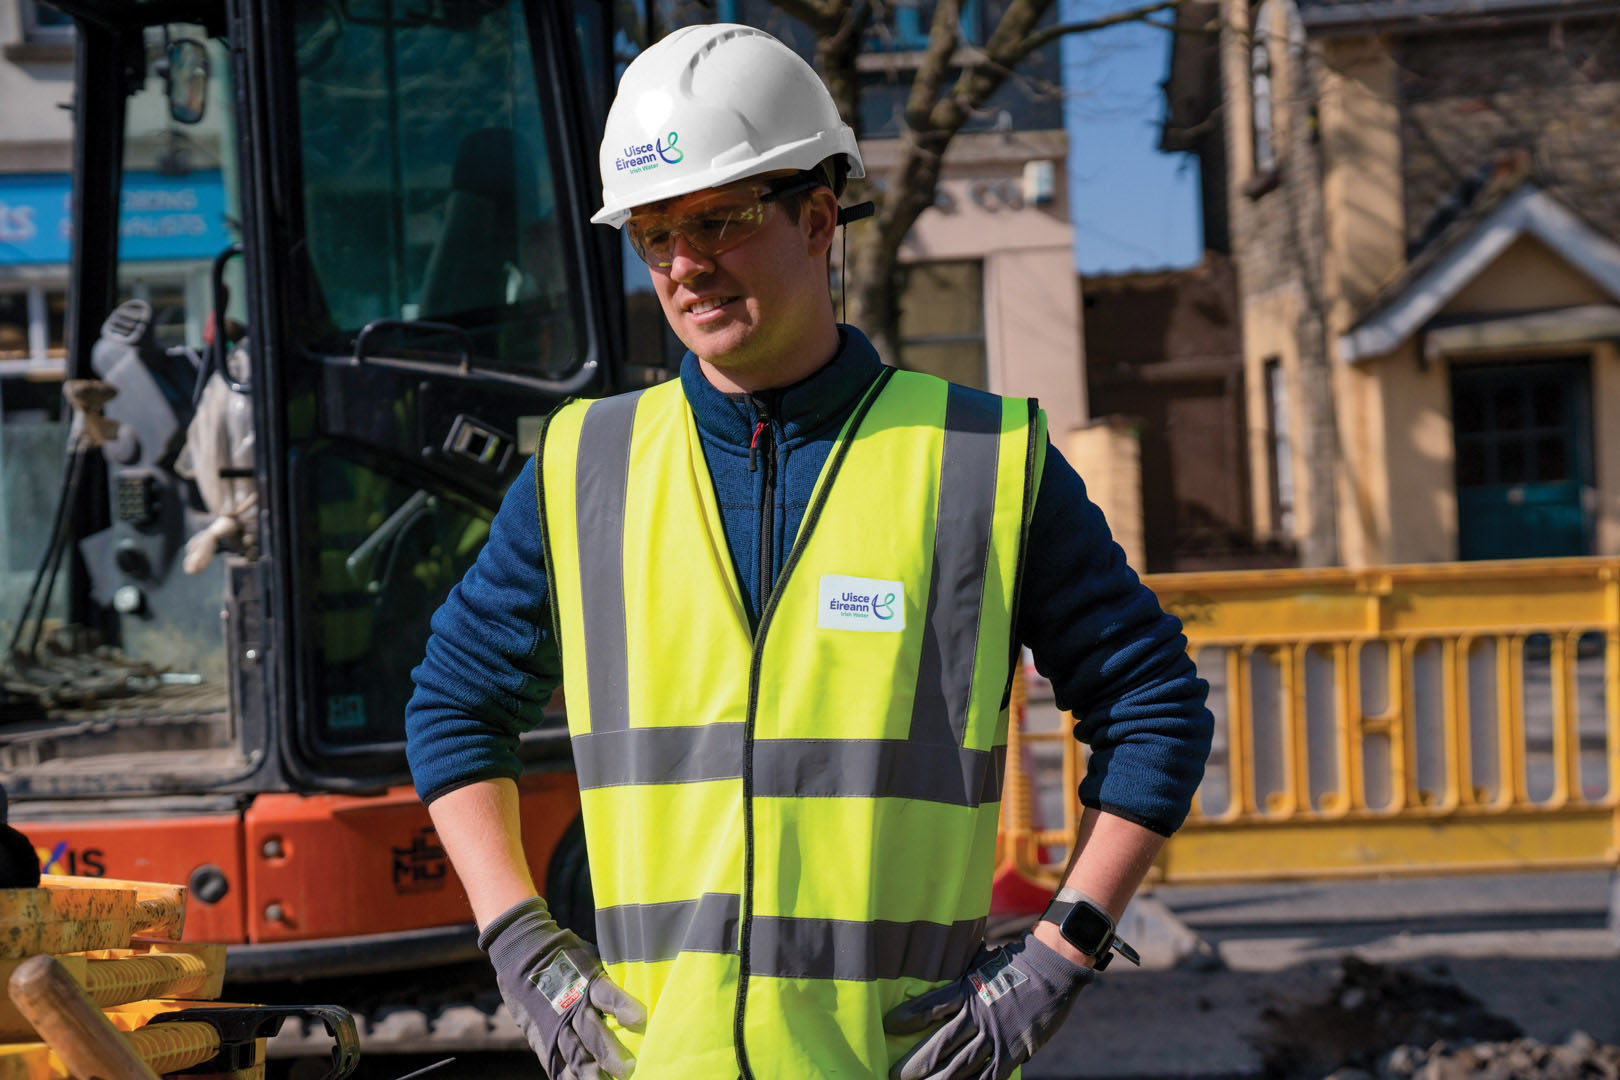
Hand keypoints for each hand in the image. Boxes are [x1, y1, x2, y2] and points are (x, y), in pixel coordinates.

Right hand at [479, 897, 645, 1078]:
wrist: (519, 951)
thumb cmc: (564, 953)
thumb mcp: (587, 956)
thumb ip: (608, 978)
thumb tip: (642, 988)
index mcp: (585, 980)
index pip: (606, 995)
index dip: (622, 1007)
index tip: (640, 1019)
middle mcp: (569, 1004)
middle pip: (590, 1033)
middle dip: (609, 1053)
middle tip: (628, 1069)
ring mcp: (553, 1024)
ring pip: (573, 1054)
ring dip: (590, 1073)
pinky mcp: (541, 1038)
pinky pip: (555, 1064)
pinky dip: (569, 1078)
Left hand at [883, 933, 1094, 1079]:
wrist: (1052, 968)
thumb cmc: (1014, 961)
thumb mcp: (980, 961)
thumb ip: (960, 973)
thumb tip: (939, 974)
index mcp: (966, 990)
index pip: (930, 1007)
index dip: (908, 1018)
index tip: (888, 1026)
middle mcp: (977, 1015)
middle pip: (941, 1044)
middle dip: (916, 1063)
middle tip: (895, 1074)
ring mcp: (995, 1035)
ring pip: (961, 1066)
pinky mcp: (1012, 1050)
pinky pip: (989, 1076)